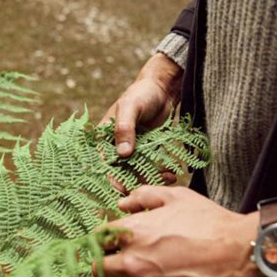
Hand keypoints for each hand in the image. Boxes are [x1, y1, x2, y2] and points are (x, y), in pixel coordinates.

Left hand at [92, 186, 276, 276]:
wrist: (241, 255)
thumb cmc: (210, 223)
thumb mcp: (177, 197)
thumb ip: (144, 196)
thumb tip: (123, 203)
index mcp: (133, 232)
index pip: (97, 237)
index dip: (100, 238)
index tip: (107, 240)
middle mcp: (132, 261)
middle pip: (97, 268)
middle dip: (102, 262)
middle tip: (112, 261)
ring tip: (127, 276)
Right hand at [100, 53, 182, 191]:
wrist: (162, 88)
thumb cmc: (141, 93)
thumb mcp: (130, 107)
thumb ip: (125, 128)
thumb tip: (123, 154)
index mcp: (105, 136)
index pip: (105, 162)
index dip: (113, 178)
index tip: (125, 188)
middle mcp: (117, 146)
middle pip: (122, 171)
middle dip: (137, 182)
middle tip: (153, 187)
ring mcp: (133, 149)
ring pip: (138, 172)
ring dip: (151, 178)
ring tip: (168, 179)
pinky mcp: (148, 150)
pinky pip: (152, 166)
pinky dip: (160, 172)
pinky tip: (171, 174)